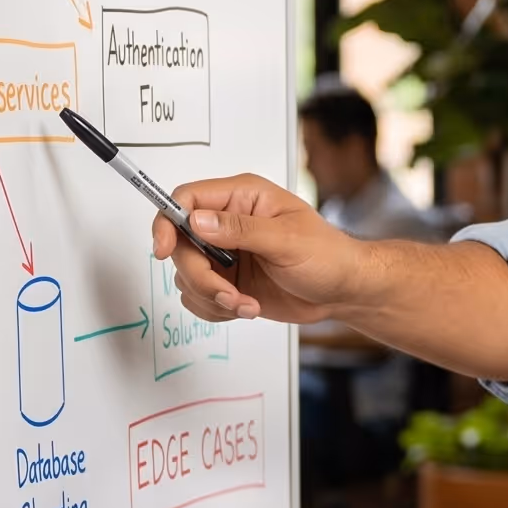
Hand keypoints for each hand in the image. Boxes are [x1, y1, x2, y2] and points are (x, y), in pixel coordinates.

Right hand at [150, 174, 363, 325]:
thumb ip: (240, 230)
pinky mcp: (228, 280)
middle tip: (229, 294)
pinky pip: (199, 296)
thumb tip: (197, 220)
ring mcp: (225, 254)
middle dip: (200, 276)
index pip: (186, 199)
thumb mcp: (287, 240)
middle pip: (181, 244)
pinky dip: (216, 309)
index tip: (163, 249)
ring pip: (186, 274)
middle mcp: (228, 223)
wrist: (344, 292)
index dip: (167, 222)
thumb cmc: (328, 256)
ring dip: (212, 297)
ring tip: (247, 303)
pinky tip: (247, 308)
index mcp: (242, 198)